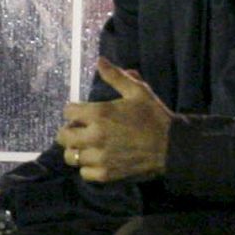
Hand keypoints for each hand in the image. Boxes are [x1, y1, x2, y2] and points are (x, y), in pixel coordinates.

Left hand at [56, 58, 172, 182]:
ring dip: (77, 151)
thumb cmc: (154, 116)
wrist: (171, 147)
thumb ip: (116, 76)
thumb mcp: (138, 91)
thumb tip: (99, 61)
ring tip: (88, 147)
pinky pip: (85, 173)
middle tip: (81, 131)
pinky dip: (89, 168)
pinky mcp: (106, 174)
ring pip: (70, 156)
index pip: (68, 111)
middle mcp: (93, 136)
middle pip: (63, 136)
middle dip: (70, 131)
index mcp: (98, 113)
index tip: (82, 114)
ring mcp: (98, 157)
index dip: (74, 111)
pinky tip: (99, 160)